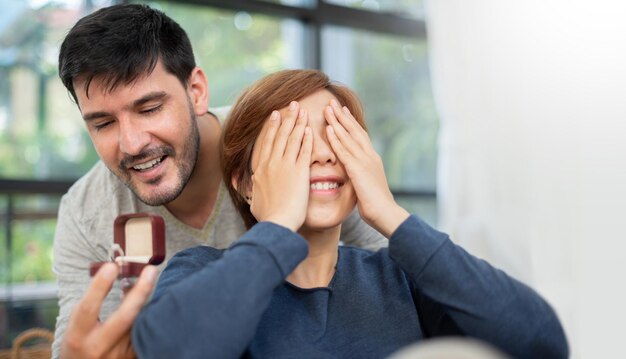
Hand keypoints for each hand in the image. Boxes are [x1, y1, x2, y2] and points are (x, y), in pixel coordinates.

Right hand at [60, 263, 156, 358]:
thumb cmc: (80, 343)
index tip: (111, 266)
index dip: (99, 287)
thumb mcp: (79, 326)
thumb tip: (124, 280)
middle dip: (140, 291)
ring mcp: (119, 355)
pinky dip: (150, 314)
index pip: (88, 309)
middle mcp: (99, 347)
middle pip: (125, 316)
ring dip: (148, 300)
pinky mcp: (134, 358)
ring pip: (140, 322)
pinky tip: (153, 301)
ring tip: (150, 279)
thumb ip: (95, 305)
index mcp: (78, 336)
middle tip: (150, 270)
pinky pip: (146, 331)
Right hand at [249, 101, 312, 230]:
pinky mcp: (299, 172)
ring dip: (297, 123)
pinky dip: (306, 139)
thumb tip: (249, 186)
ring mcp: (285, 166)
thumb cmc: (267, 216)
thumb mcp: (254, 201)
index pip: (267, 143)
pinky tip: (309, 129)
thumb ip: (252, 190)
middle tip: (292, 104)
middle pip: (280, 135)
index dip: (272, 127)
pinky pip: (304, 151)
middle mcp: (271, 164)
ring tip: (302, 110)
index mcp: (260, 170)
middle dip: (287, 118)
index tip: (276, 115)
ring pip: (292, 139)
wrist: (277, 222)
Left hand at [324, 99, 408, 236]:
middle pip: (354, 130)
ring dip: (337, 121)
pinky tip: (329, 128)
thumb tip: (354, 174)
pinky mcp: (358, 169)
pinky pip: (344, 150)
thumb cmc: (376, 205)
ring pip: (349, 136)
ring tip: (327, 109)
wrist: (386, 214)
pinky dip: (336, 139)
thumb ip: (360, 176)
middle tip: (332, 102)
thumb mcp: (367, 185)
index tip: (342, 110)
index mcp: (372, 159)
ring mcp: (365, 161)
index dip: (350, 122)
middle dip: (342, 115)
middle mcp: (370, 156)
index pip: (360, 135)